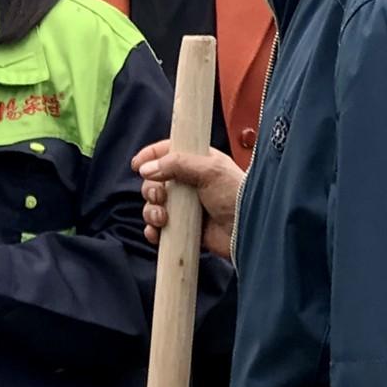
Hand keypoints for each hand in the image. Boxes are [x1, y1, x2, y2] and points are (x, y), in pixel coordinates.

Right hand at [131, 140, 244, 257]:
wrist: (249, 230)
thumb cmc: (236, 196)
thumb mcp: (210, 170)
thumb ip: (177, 164)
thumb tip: (146, 169)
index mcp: (197, 162)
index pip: (167, 152)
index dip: (150, 157)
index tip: (137, 165)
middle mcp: (189, 183)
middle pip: (155, 181)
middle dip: (151, 189)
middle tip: (161, 197)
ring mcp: (186, 207)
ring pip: (154, 205)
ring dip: (151, 211)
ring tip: (161, 218)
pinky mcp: (184, 228)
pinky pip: (159, 229)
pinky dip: (153, 231)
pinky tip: (156, 233)